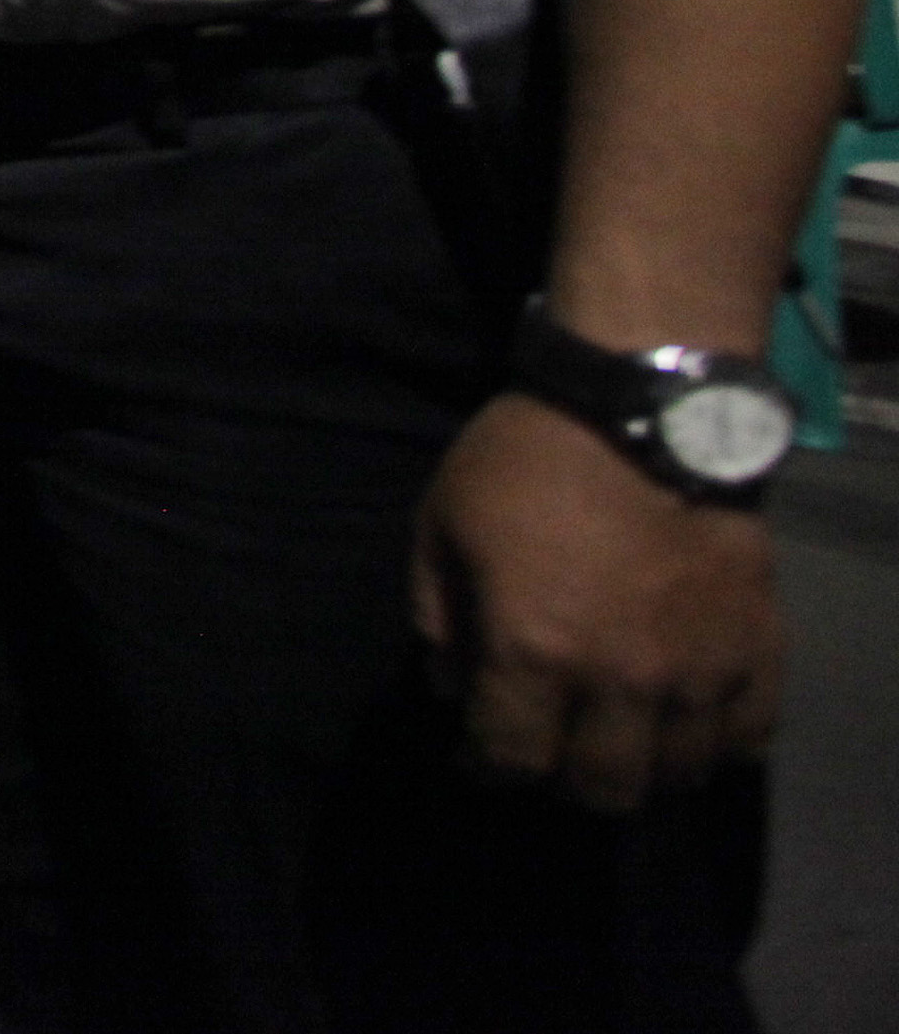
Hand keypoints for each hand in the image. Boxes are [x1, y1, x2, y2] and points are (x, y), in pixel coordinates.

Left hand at [410, 390, 784, 812]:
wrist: (643, 407)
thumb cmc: (527, 460)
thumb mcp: (442, 524)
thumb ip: (438, 615)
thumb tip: (450, 686)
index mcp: (534, 651)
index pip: (510, 759)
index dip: (487, 764)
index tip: (482, 750)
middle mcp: (621, 680)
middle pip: (601, 788)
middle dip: (567, 777)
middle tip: (557, 746)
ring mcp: (699, 672)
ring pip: (677, 774)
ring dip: (644, 766)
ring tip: (624, 738)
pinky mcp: (757, 650)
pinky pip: (749, 736)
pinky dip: (718, 742)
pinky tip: (690, 719)